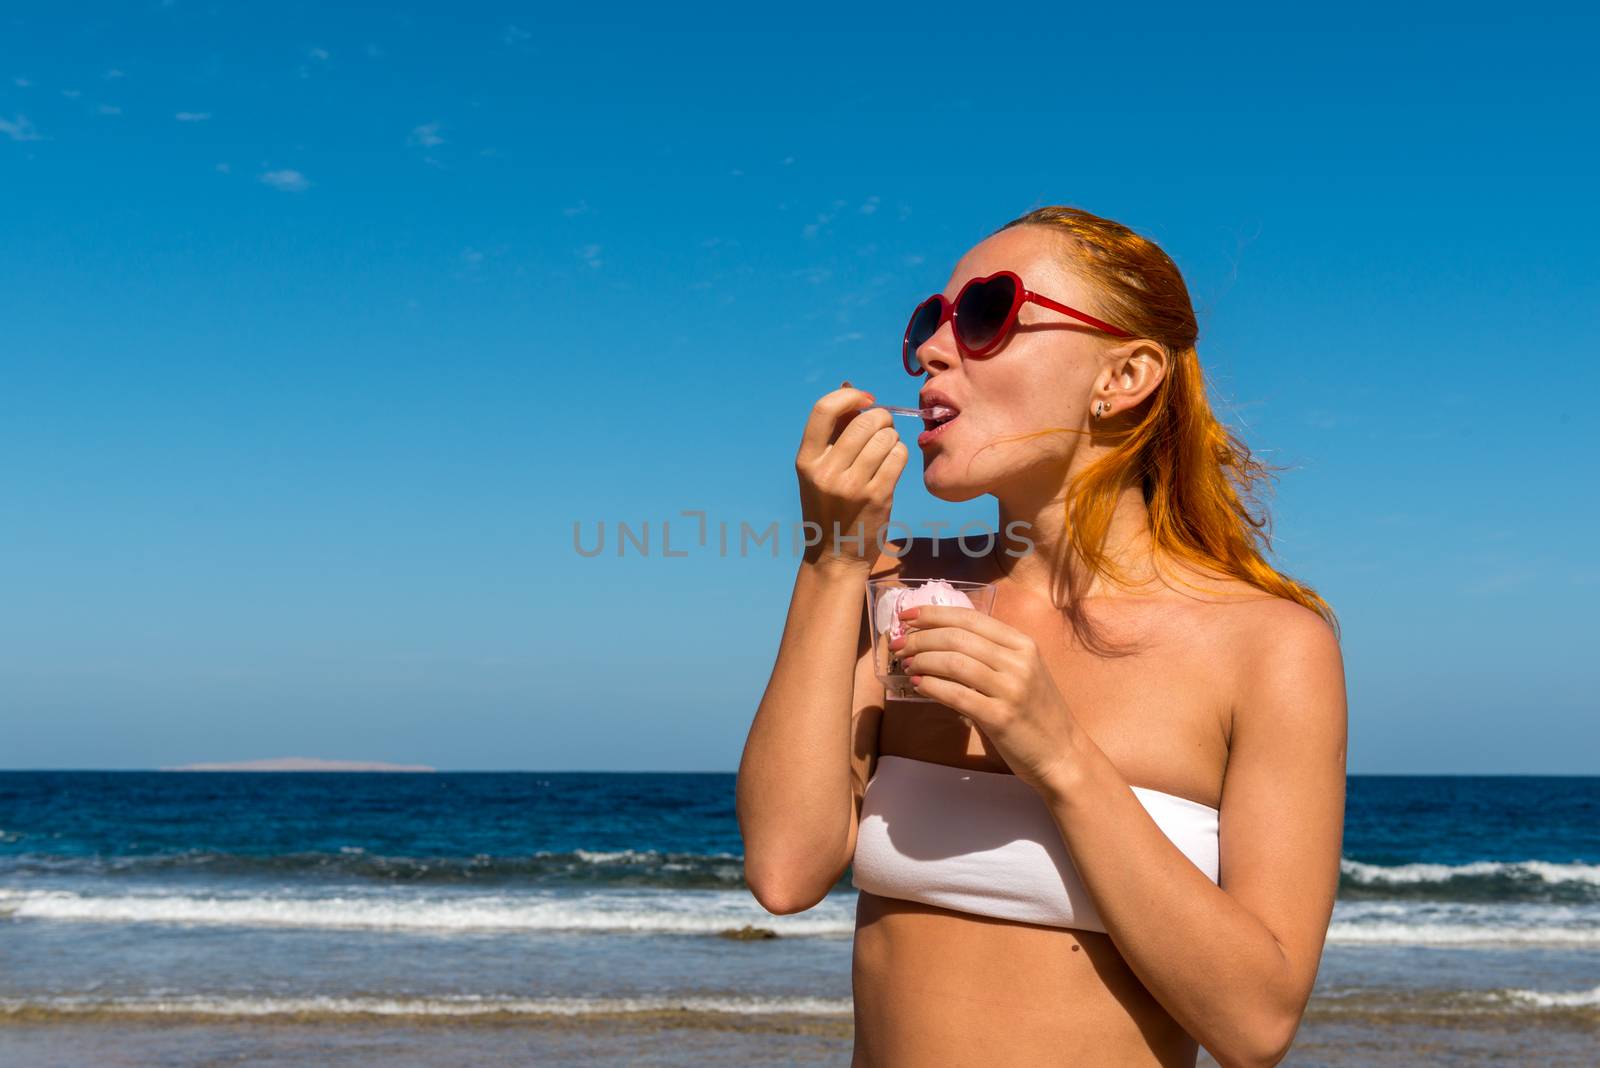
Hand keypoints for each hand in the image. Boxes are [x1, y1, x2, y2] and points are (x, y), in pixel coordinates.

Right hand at [795, 382, 908, 574]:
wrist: (835, 555)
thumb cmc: (830, 505)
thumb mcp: (819, 469)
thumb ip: (834, 430)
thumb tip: (852, 388)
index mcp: (806, 460)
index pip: (823, 409)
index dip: (849, 397)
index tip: (864, 400)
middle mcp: (826, 471)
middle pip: (865, 421)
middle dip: (881, 417)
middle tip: (882, 427)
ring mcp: (853, 485)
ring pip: (886, 437)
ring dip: (892, 437)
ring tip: (885, 449)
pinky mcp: (878, 496)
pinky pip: (899, 456)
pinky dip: (900, 453)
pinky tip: (891, 463)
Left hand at [891, 603, 1081, 798]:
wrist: (1062, 754)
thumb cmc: (1035, 712)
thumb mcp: (1021, 672)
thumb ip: (989, 654)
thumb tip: (938, 640)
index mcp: (1022, 644)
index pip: (970, 618)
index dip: (933, 614)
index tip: (907, 617)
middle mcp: (1019, 662)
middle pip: (957, 637)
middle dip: (920, 638)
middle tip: (900, 645)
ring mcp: (1011, 689)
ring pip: (954, 662)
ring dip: (923, 660)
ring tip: (908, 665)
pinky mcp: (1000, 717)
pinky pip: (956, 694)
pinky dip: (932, 686)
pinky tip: (919, 685)